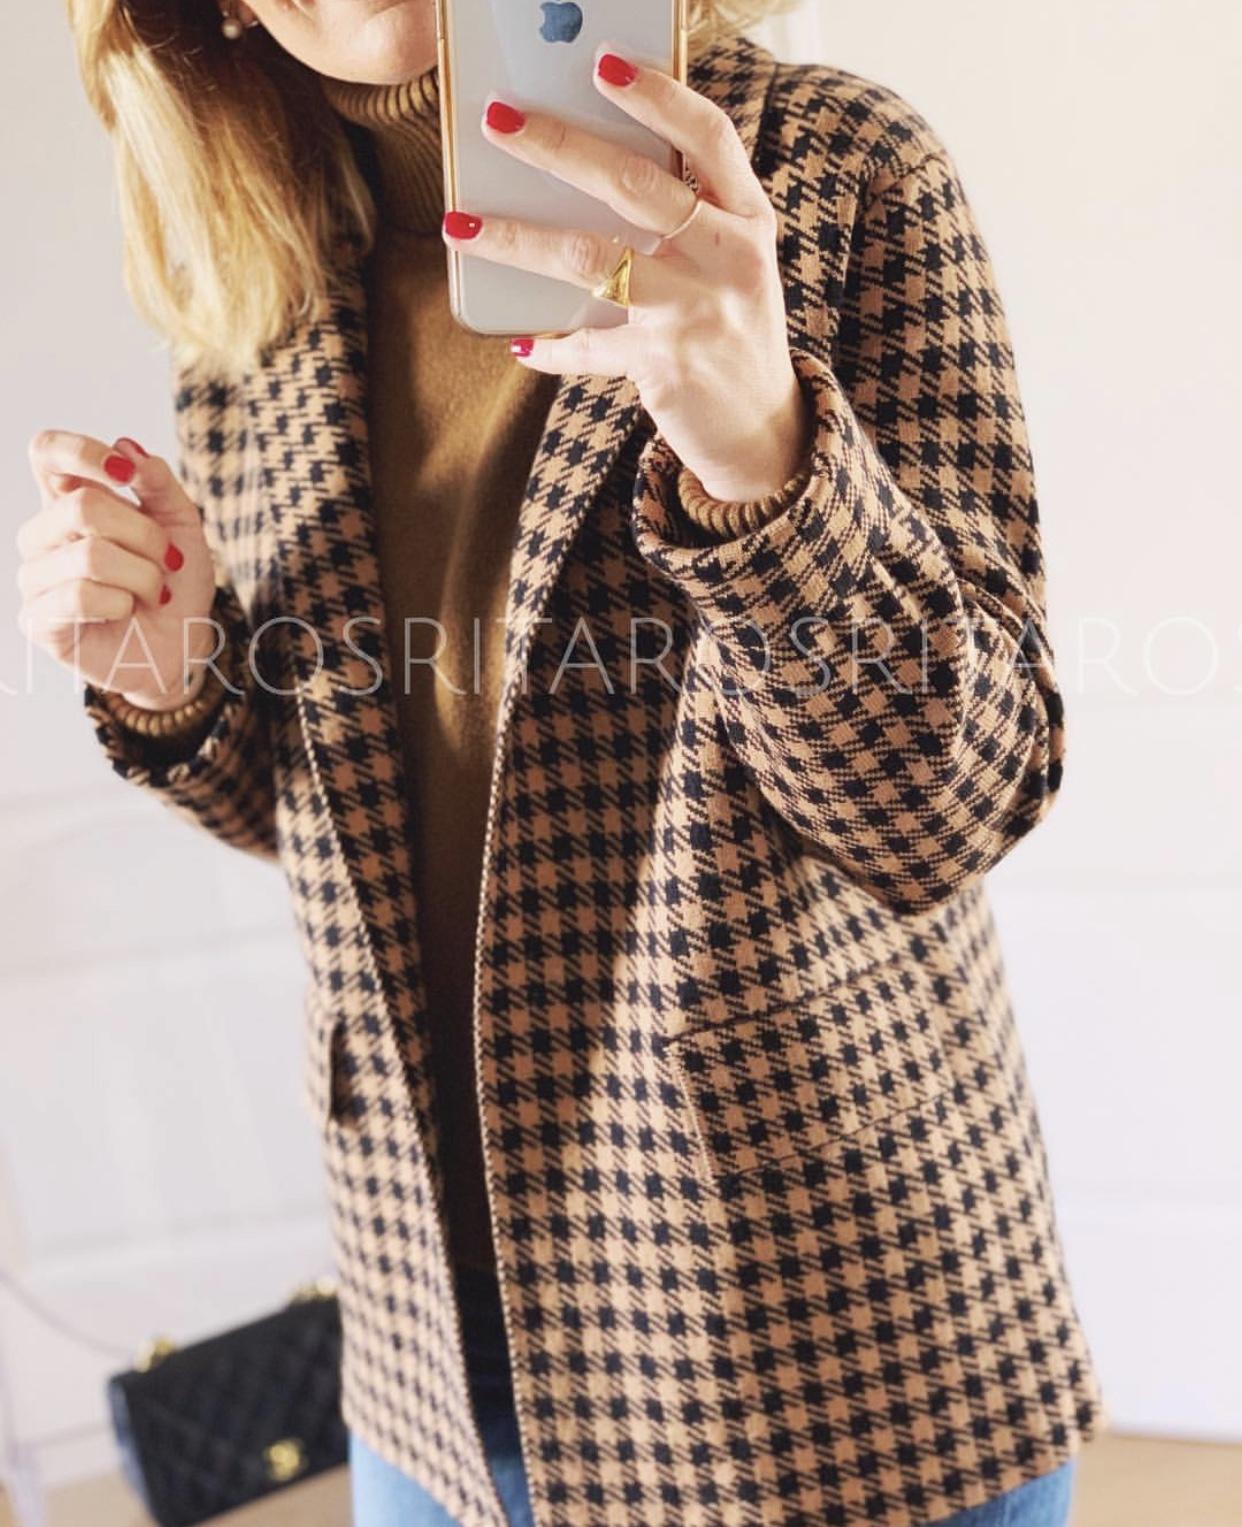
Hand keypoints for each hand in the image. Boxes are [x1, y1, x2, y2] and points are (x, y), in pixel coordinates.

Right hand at [18, 433, 216, 708]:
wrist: (181, 647)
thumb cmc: (175, 584)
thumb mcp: (183, 526)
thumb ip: (159, 484)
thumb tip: (126, 447)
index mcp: (69, 500)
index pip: (46, 452)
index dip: (82, 452)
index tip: (125, 473)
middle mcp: (43, 534)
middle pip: (82, 506)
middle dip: (145, 535)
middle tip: (169, 561)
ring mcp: (34, 577)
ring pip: (89, 555)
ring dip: (142, 575)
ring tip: (155, 592)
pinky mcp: (37, 619)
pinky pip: (80, 595)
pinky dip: (121, 603)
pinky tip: (126, 612)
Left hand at [442, 49, 810, 503]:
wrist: (764, 432)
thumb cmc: (731, 331)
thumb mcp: (731, 265)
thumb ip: (688, 218)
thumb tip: (589, 165)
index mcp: (748, 220)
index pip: (709, 137)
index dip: (658, 95)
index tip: (603, 62)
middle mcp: (729, 259)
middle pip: (636, 185)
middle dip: (559, 144)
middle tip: (497, 118)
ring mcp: (696, 313)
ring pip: (592, 258)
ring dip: (516, 237)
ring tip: (458, 224)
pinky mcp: (665, 366)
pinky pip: (589, 347)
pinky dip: (551, 346)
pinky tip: (520, 344)